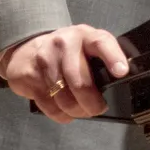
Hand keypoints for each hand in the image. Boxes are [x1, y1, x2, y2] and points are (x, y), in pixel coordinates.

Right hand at [0, 25, 129, 122]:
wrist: (28, 49)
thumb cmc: (68, 52)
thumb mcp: (87, 45)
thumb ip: (102, 58)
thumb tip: (121, 81)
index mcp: (84, 35)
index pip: (101, 42)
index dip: (112, 57)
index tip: (121, 72)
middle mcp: (64, 44)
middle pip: (80, 81)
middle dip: (92, 103)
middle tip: (98, 109)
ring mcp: (44, 60)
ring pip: (65, 98)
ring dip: (77, 111)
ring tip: (82, 110)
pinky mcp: (29, 76)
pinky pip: (49, 105)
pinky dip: (61, 115)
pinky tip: (66, 111)